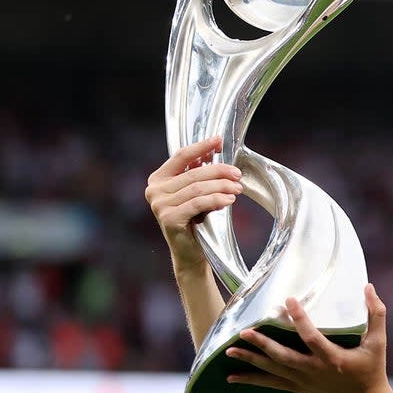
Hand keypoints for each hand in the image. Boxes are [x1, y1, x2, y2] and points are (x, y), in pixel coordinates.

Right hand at [144, 136, 242, 270]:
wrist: (190, 252)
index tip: (219, 140)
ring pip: (198, 188)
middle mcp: (154, 190)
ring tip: (237, 189)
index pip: (181, 156)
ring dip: (222, 186)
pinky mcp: (169, 218)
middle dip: (219, 171)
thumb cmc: (195, 220)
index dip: (201, 147)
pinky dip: (216, 200)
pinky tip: (229, 201)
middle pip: (193, 173)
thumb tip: (215, 150)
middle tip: (237, 174)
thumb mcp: (196, 193)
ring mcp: (160, 205)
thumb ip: (200, 174)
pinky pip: (198, 203)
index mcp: (158, 179)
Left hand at [225, 284, 392, 392]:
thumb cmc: (372, 370)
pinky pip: (271, 384)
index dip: (299, 319)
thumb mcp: (379, 342)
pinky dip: (252, 381)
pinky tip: (232, 377)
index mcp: (332, 358)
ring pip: (273, 371)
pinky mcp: (299, 388)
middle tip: (244, 332)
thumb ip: (376, 314)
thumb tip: (369, 287)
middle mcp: (314, 371)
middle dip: (263, 345)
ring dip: (251, 360)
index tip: (288, 300)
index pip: (312, 337)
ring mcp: (304, 382)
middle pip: (283, 357)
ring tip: (230, 349)